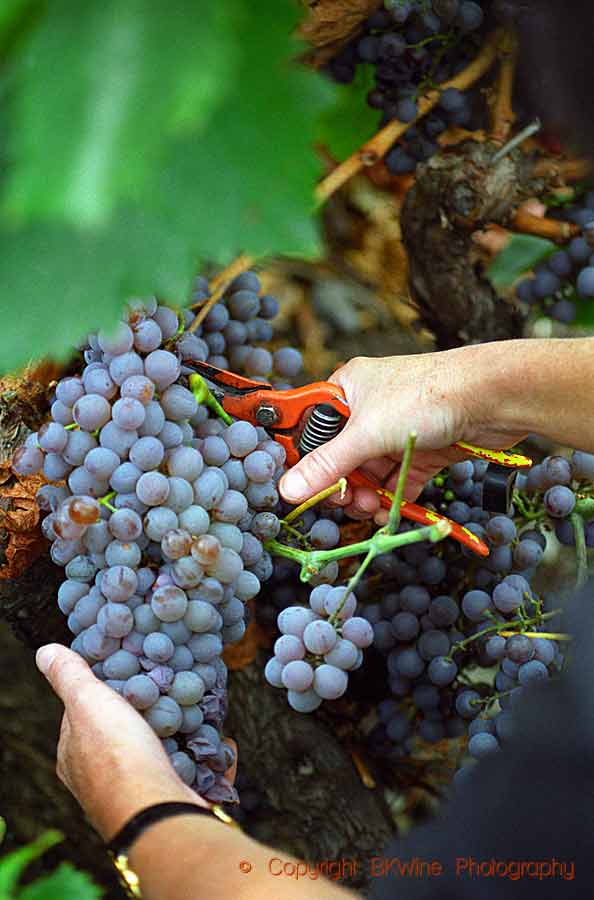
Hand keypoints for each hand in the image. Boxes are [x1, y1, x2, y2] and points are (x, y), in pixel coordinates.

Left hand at [36, 644, 234, 839]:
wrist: (158, 812)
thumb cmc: (117, 756)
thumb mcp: (88, 702)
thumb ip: (69, 676)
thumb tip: (46, 652)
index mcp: (75, 755)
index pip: (84, 712)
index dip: (103, 687)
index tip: (127, 668)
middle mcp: (102, 778)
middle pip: (127, 732)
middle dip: (148, 711)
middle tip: (169, 682)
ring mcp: (139, 790)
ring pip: (162, 754)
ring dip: (183, 733)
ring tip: (199, 706)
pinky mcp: (172, 799)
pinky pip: (195, 773)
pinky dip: (209, 758)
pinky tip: (222, 743)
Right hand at [279, 351, 525, 521]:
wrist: (493, 397)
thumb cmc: (427, 395)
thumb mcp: (367, 433)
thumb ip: (327, 464)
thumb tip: (289, 490)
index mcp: (348, 389)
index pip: (313, 428)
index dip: (307, 460)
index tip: (306, 488)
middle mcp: (370, 408)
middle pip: (342, 456)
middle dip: (344, 485)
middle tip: (348, 502)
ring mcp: (397, 430)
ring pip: (371, 472)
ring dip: (368, 495)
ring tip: (372, 509)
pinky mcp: (423, 449)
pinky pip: (398, 479)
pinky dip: (392, 498)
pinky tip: (389, 513)